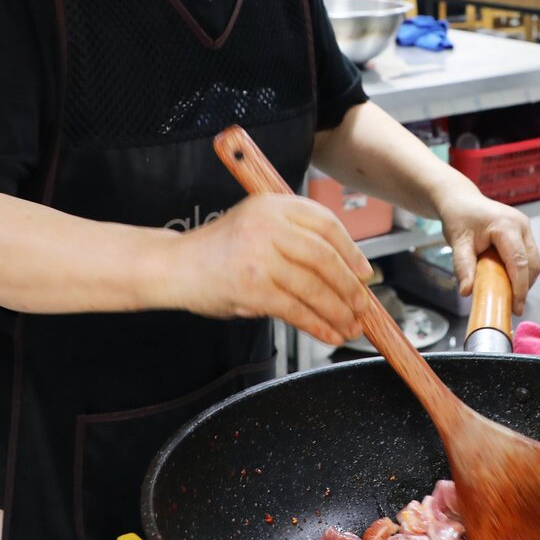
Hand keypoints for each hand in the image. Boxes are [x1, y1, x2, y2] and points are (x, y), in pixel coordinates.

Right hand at [170, 194, 372, 344]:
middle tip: (363, 305)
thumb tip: (344, 269)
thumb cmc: (220, 250)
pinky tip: (329, 333)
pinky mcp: (252, 289)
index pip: (325, 224)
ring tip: (351, 326)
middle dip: (350, 287)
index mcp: (273, 205)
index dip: (351, 250)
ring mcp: (260, 257)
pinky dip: (317, 325)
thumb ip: (294, 237)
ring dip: (338, 311)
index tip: (364, 272)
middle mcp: (268, 226)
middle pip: (325, 258)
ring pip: (314, 287)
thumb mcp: (257, 225)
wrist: (174, 267)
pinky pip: (295, 310)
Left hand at [435, 188, 539, 314]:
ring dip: (524, 280)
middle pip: (532, 264)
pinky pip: (528, 256)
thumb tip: (466, 291)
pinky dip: (522, 271)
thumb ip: (463, 267)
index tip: (516, 307)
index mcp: (506, 226)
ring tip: (508, 294)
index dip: (520, 288)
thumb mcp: (457, 242)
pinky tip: (508, 280)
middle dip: (524, 287)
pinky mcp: (524, 232)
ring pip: (533, 261)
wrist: (460, 200)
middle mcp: (521, 225)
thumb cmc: (458, 217)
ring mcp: (525, 227)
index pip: (519, 262)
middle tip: (512, 305)